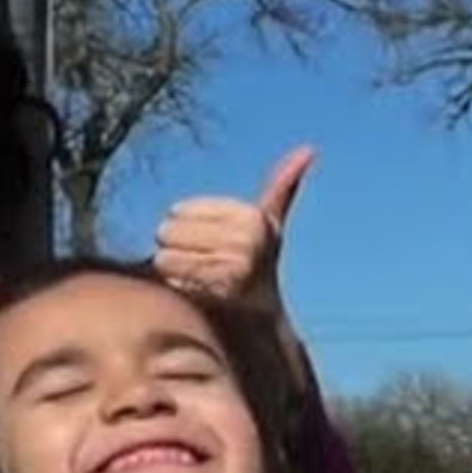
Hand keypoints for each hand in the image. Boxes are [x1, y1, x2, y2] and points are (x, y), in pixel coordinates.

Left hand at [153, 146, 312, 317]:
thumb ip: (282, 186)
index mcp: (252, 217)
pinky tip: (194, 295)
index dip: (186, 228)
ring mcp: (233, 265)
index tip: (213, 245)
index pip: (178, 210)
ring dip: (172, 271)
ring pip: (163, 256)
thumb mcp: (270, 226)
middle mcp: (247, 238)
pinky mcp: (216, 292)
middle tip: (203, 265)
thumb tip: (308, 149)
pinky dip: (174, 288)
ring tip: (198, 279)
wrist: (262, 323)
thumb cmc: (259, 268)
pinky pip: (169, 279)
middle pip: (167, 230)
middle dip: (176, 248)